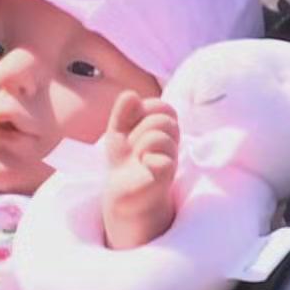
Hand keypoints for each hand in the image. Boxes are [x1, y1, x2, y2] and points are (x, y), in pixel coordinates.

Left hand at [101, 91, 180, 249]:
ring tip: (136, 157)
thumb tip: (131, 94)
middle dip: (140, 128)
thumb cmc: (124, 161)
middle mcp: (171, 142)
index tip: (131, 127)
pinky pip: (163, 158)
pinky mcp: (165, 177)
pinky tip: (143, 164)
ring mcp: (171, 159)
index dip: (143, 112)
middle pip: (162, 118)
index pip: (162, 106)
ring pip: (160, 134)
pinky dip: (147, 158)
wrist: (122, 195)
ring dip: (140, 143)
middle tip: (132, 146)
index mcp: (163, 129)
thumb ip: (122, 111)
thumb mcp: (118, 131)